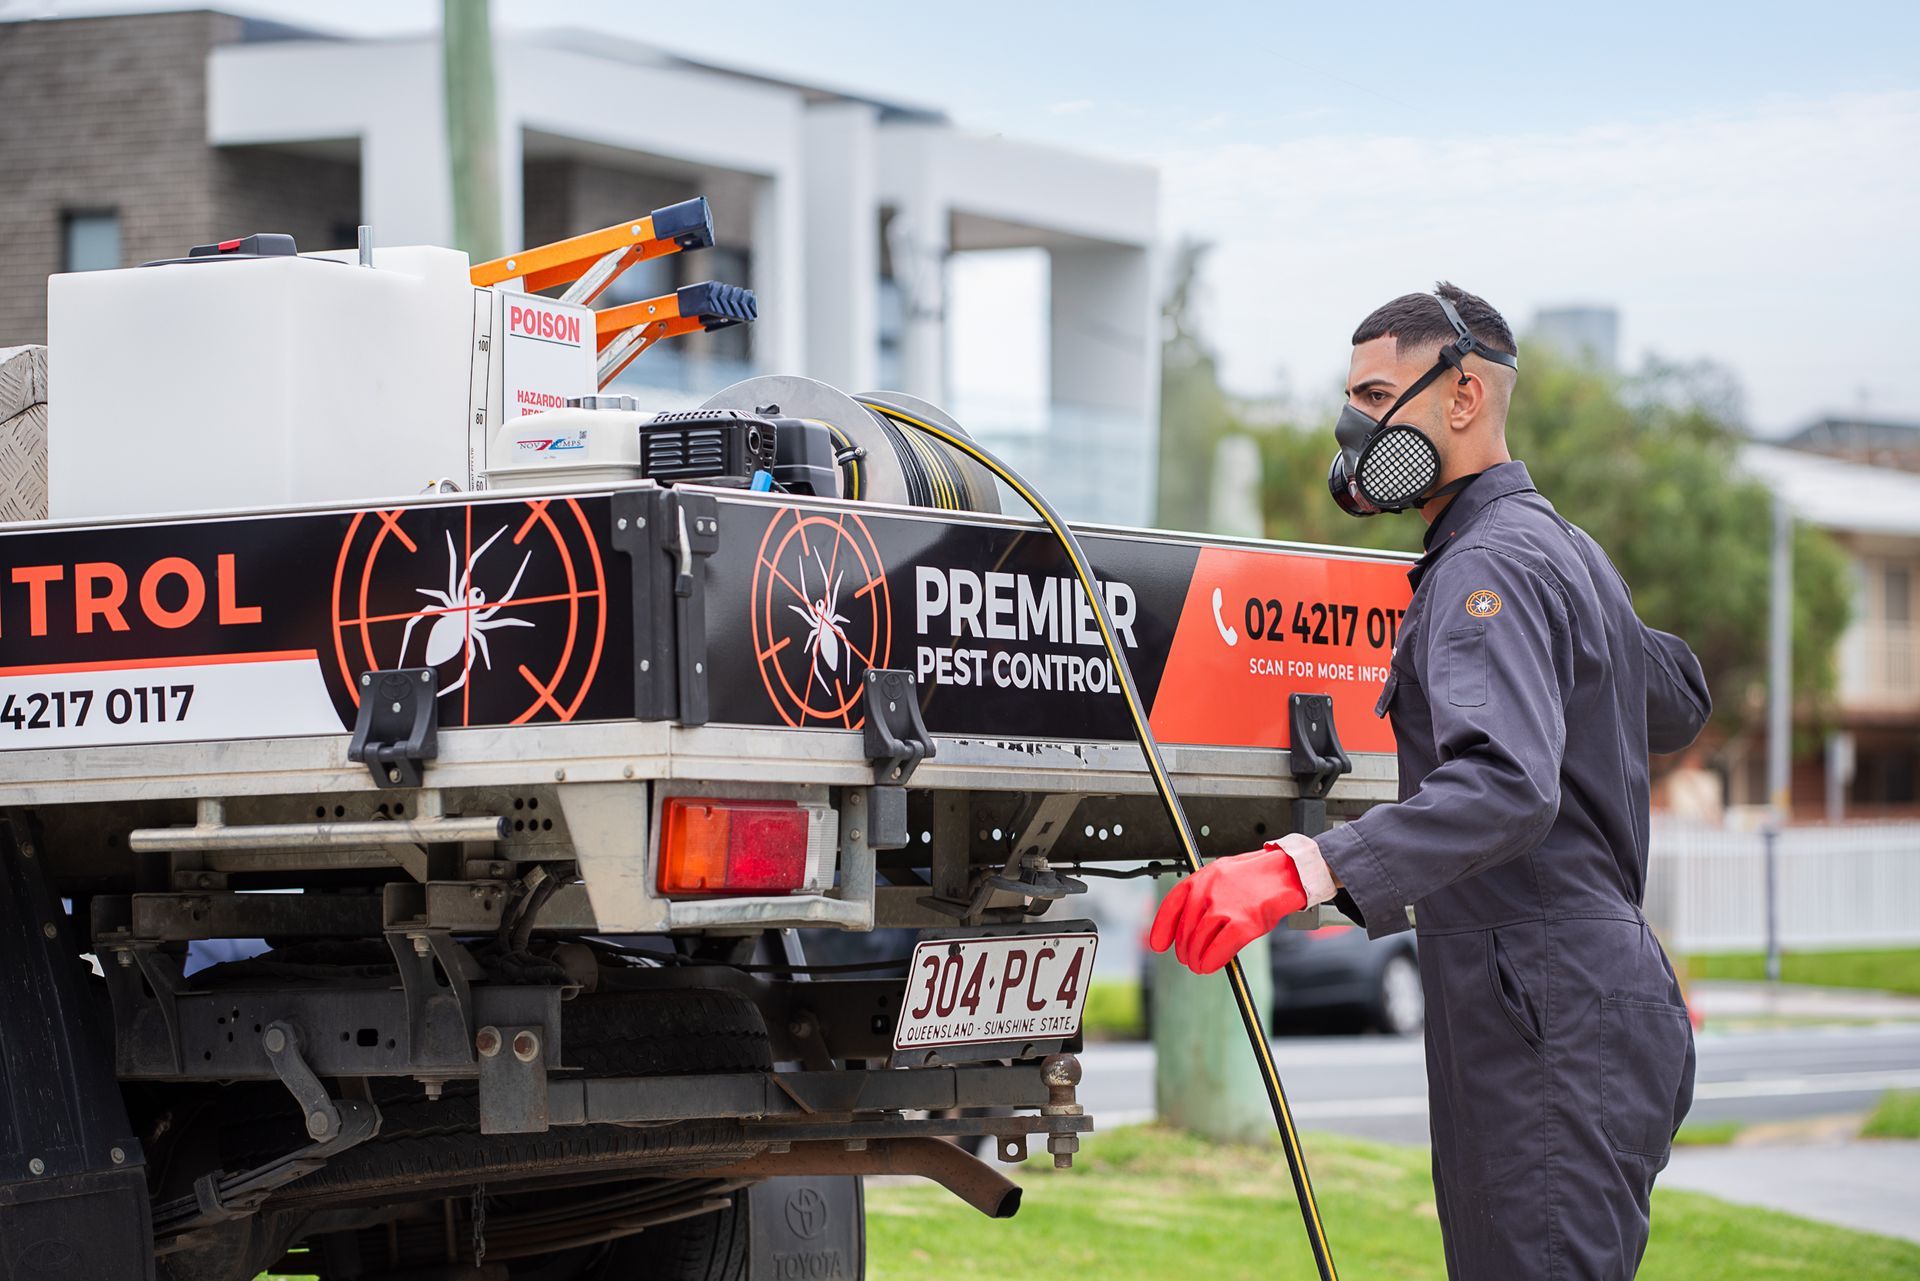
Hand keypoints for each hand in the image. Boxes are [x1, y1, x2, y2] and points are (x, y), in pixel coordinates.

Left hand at [1148, 843, 1307, 974]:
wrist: (1286, 872)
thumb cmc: (1255, 877)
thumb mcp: (1220, 875)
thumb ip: (1202, 896)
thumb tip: (1188, 927)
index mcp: (1200, 879)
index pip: (1171, 907)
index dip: (1161, 930)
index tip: (1158, 945)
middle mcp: (1208, 892)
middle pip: (1185, 930)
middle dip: (1184, 950)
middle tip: (1188, 959)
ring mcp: (1226, 908)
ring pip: (1199, 943)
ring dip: (1196, 960)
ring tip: (1199, 965)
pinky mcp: (1245, 923)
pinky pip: (1220, 949)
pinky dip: (1212, 961)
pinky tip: (1210, 966)